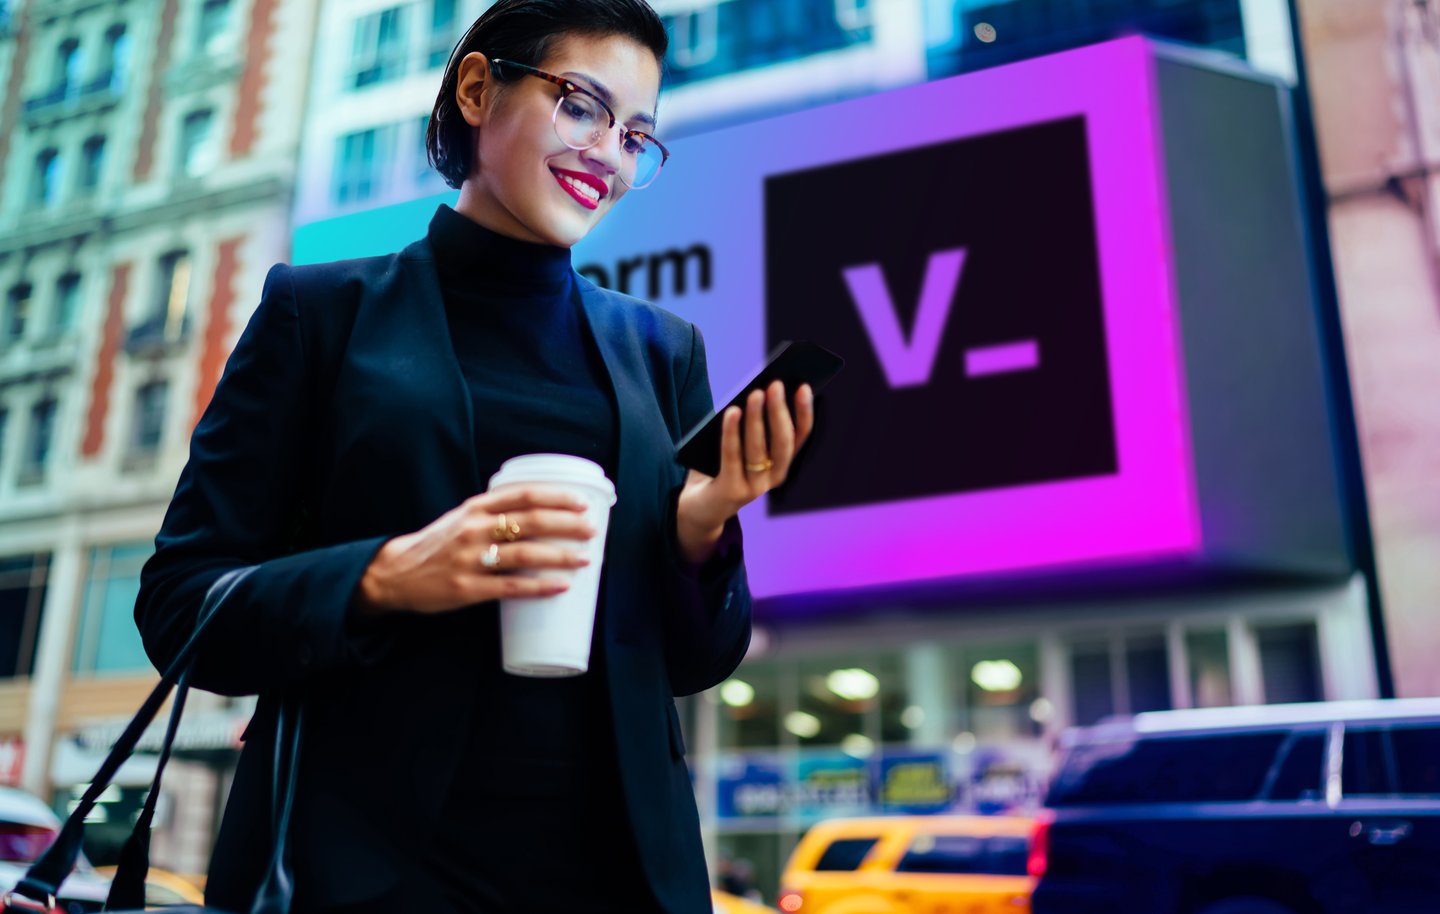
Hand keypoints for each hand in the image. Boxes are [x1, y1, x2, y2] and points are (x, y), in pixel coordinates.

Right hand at [355, 486, 596, 615]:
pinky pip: (510, 587)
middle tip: (592, 531)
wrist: (396, 573)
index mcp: (476, 508)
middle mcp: (474, 528)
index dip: (556, 496)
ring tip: (585, 559)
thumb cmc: (439, 544)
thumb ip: (495, 513)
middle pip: (531, 521)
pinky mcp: (467, 588)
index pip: (523, 494)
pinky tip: (560, 586)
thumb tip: (543, 513)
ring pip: (524, 553)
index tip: (582, 502)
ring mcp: (470, 559)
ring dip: (560, 555)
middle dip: (567, 525)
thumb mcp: (463, 518)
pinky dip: (538, 586)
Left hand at [675, 380, 814, 563]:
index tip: (804, 387)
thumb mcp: (738, 445)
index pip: (799, 437)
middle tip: (776, 385)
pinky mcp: (732, 491)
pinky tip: (732, 411)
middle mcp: (773, 478)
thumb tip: (755, 392)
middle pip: (782, 442)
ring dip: (757, 419)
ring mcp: (754, 488)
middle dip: (779, 411)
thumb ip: (747, 426)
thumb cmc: (719, 467)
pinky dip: (732, 432)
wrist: (699, 507)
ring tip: (755, 393)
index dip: (804, 413)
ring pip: (759, 449)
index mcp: (780, 464)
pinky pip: (732, 456)